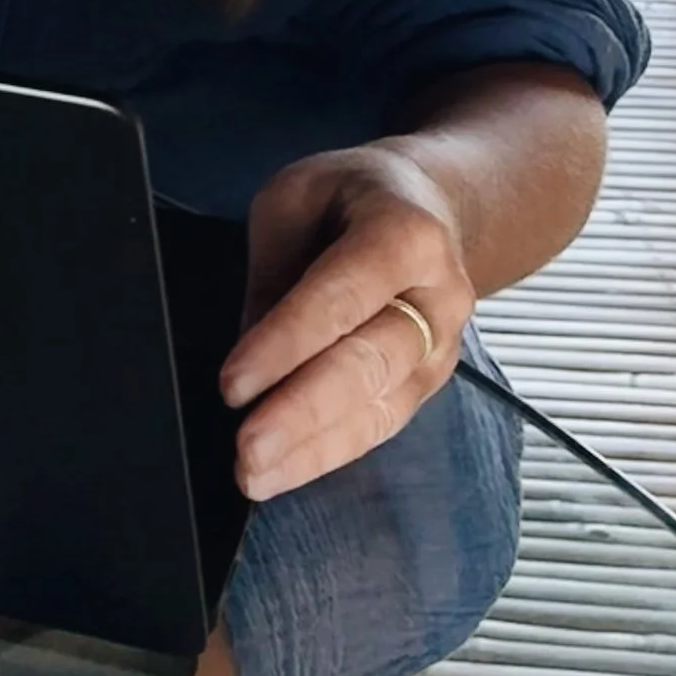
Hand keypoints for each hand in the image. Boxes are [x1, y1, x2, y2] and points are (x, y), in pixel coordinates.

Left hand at [219, 142, 474, 500]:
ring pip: (378, 406)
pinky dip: (330, 452)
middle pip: (367, 363)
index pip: (340, 298)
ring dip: (313, 447)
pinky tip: (286, 472)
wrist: (426, 206)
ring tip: (255, 475)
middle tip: (246, 448)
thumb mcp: (296, 199)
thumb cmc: (348, 199)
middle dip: (301, 411)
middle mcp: (438, 296)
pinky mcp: (428, 383)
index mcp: (405, 234)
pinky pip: (379, 425)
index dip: (285, 345)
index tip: (232, 384)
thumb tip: (248, 357)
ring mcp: (442, 347)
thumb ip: (276, 275)